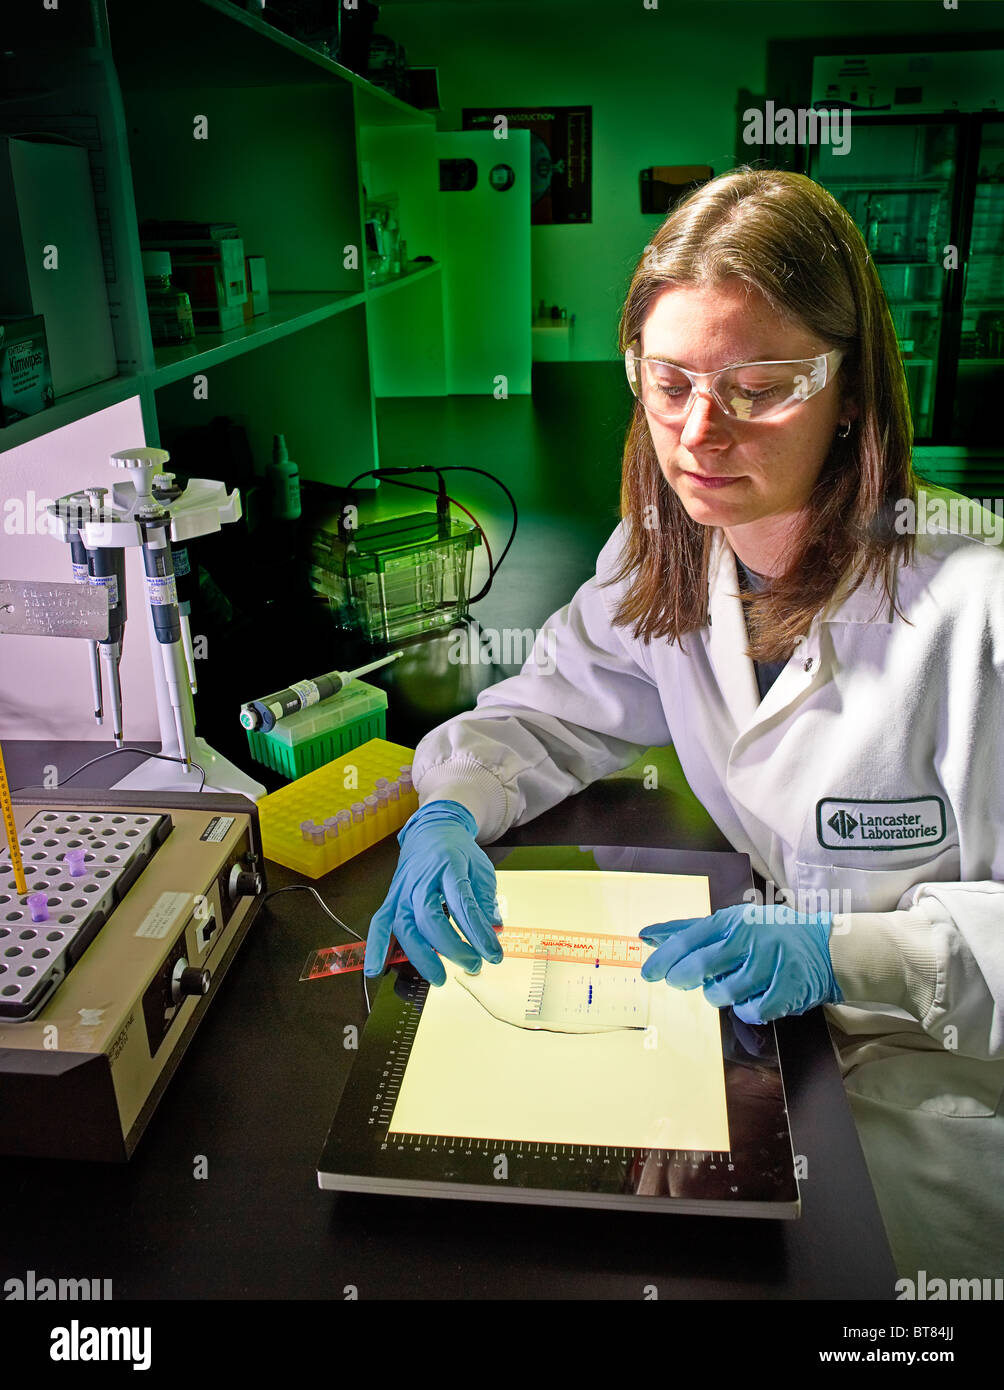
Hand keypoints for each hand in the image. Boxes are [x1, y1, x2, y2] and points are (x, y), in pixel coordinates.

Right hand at [363, 800, 502, 985]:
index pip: (463, 904)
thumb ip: (486, 901)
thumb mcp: (480, 870)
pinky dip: (376, 948)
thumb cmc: (459, 853)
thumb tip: (495, 931)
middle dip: (451, 947)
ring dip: (420, 956)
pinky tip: (377, 971)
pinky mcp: (391, 898)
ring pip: (404, 925)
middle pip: (429, 917)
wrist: (432, 830)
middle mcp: (421, 878)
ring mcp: (402, 889)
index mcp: (449, 866)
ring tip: (439, 978)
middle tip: (473, 965)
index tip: (494, 955)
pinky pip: (379, 924)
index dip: (478, 933)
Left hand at [638, 904, 841, 1023]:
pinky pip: (751, 1011)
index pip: (689, 939)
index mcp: (734, 920)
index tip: (647, 972)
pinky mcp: (787, 990)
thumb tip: (647, 935)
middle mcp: (750, 939)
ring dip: (717, 995)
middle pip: (701, 966)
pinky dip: (745, 1010)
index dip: (664, 958)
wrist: (825, 947)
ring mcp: (769, 965)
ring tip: (725, 986)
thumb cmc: (770, 934)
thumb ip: (690, 930)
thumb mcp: (732, 922)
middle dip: (681, 978)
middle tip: (677, 982)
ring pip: (723, 992)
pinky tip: (750, 1000)